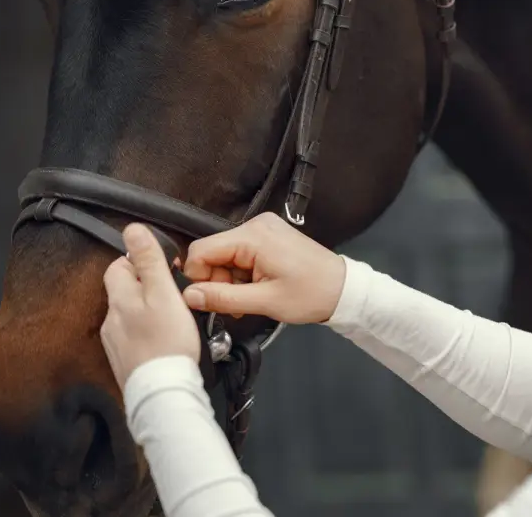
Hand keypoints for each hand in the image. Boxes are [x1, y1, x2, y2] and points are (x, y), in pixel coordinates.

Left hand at [101, 224, 200, 390]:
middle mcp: (111, 318)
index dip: (138, 262)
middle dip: (145, 287)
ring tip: (172, 318)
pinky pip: (133, 337)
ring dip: (147, 311)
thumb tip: (132, 230)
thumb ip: (149, 260)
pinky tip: (164, 339)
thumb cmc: (168, 342)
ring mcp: (115, 341)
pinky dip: (147, 333)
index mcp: (120, 298)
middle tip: (171, 293)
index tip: (161, 269)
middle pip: (123, 290)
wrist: (164, 390)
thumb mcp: (164, 292)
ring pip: (129, 314)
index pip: (117, 266)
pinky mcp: (125, 359)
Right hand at [182, 212, 345, 324]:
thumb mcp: (264, 302)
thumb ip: (222, 297)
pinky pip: (241, 254)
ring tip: (249, 300)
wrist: (343, 289)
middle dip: (217, 281)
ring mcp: (264, 229)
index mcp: (253, 236)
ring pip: (226, 255)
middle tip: (233, 305)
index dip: (197, 277)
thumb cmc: (310, 295)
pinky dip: (242, 274)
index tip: (208, 299)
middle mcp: (255, 225)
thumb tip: (188, 296)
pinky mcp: (269, 236)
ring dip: (230, 280)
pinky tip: (255, 289)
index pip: (201, 250)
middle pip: (213, 252)